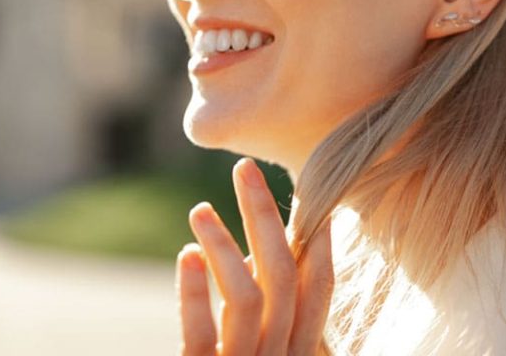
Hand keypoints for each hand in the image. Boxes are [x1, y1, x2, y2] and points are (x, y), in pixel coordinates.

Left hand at [176, 158, 333, 355]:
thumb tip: (256, 252)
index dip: (318, 240)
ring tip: (200, 209)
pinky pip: (201, 334)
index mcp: (299, 352)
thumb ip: (265, 311)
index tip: (312, 196)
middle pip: (282, 278)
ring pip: (247, 298)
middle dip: (264, 215)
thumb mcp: (260, 347)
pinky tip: (187, 253)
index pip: (318, 289)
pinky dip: (193, 291)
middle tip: (244, 168)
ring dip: (223, 245)